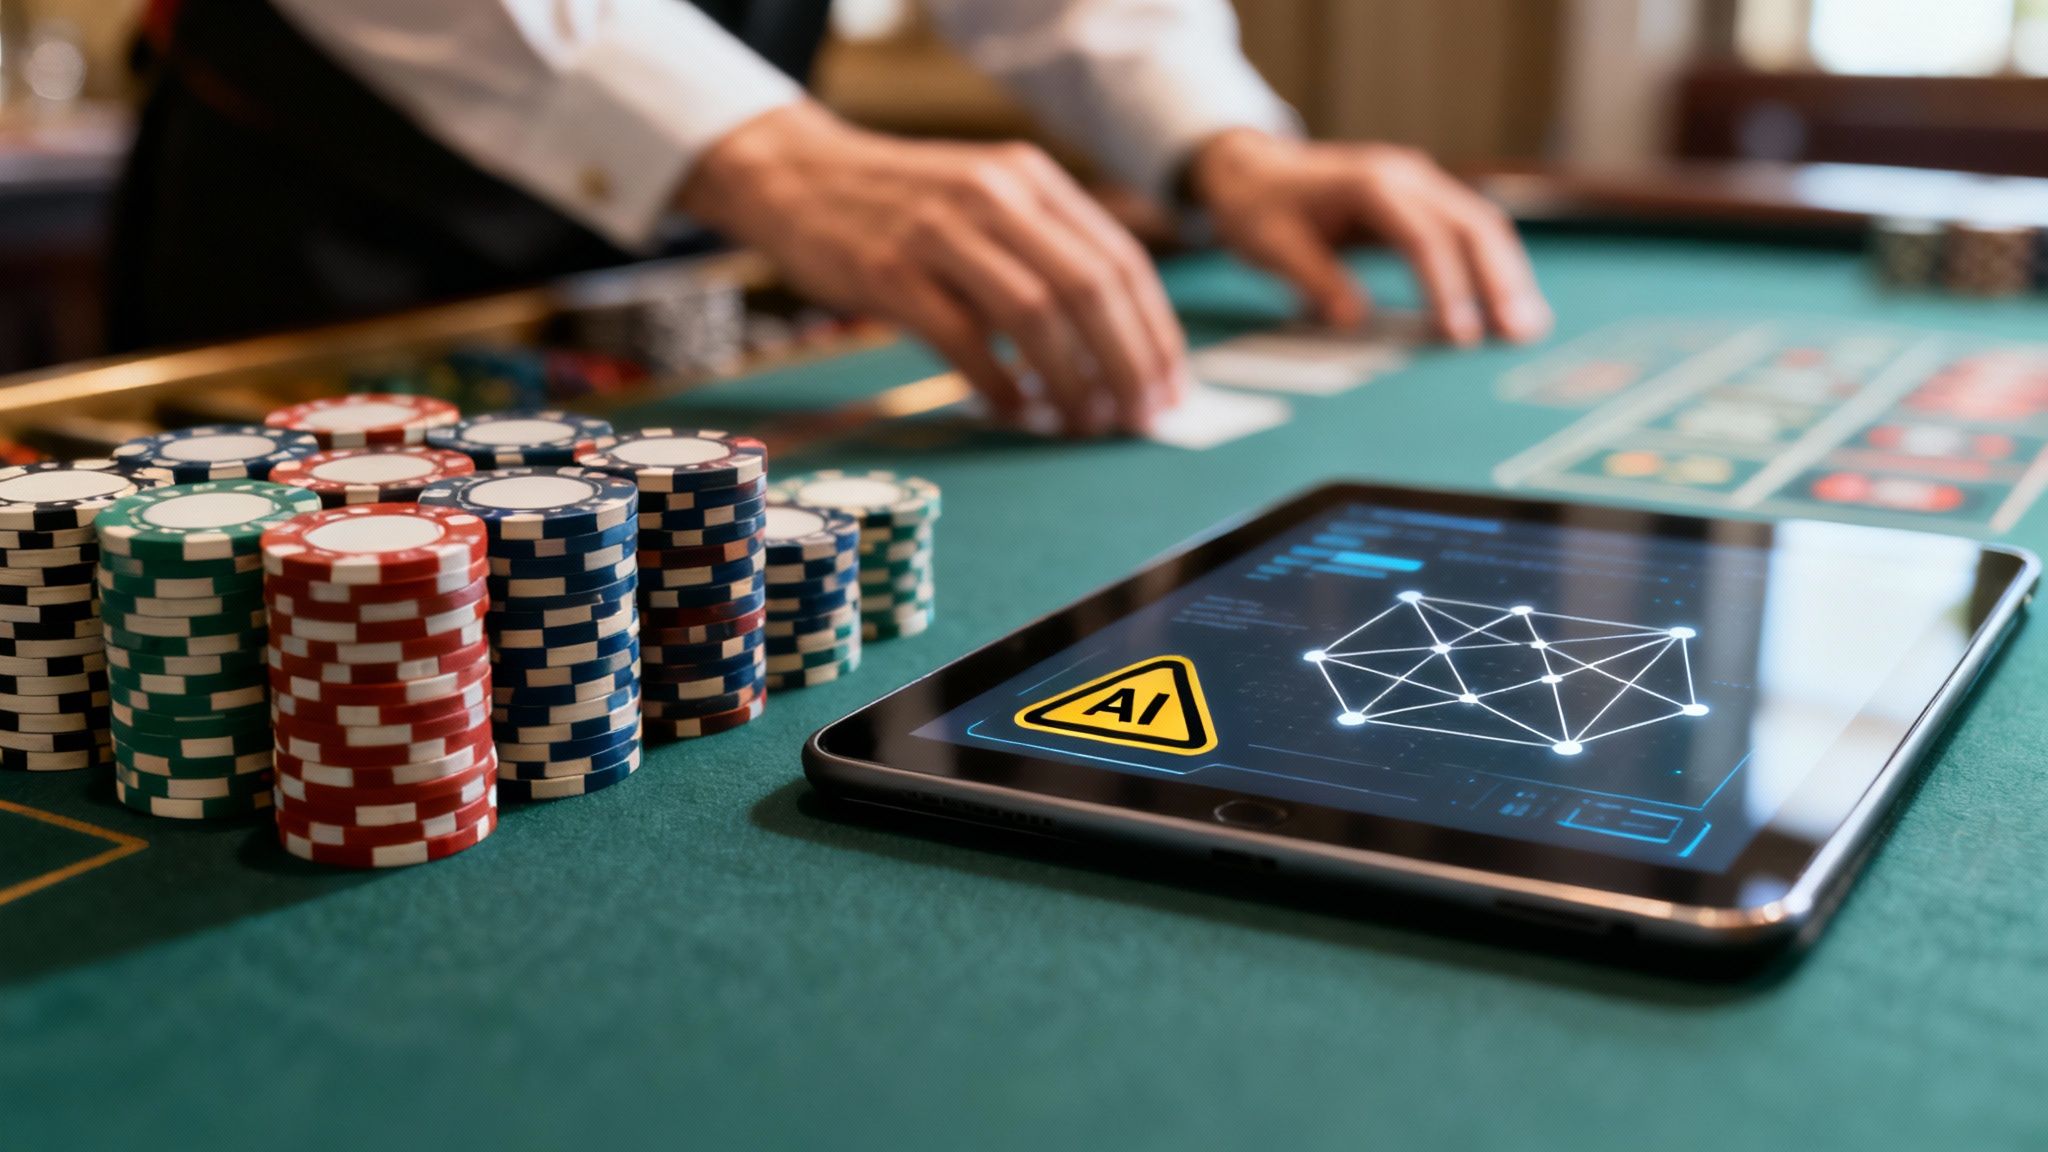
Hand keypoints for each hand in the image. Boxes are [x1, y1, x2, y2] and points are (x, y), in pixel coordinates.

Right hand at [679, 102, 1186, 435]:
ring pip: (1035, 315)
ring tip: (1083, 424)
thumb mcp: (986, 196)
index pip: (1120, 261)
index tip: (1170, 390)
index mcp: (1031, 178)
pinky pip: (964, 339)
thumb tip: (1120, 342)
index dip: (1154, 334)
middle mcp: (994, 194)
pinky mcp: (889, 271)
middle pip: (1089, 288)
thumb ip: (1047, 248)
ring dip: (1071, 381)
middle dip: (1127, 364)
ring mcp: (940, 230)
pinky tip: (1016, 413)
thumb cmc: (903, 205)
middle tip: (1138, 421)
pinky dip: (1000, 385)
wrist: (798, 176)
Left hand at [1188, 129, 1551, 345]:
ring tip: (1528, 327)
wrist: (1252, 168)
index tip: (1460, 334)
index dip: (1447, 287)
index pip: (1424, 237)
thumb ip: (1313, 279)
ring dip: (1507, 274)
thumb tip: (1354, 321)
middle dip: (1500, 281)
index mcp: (1370, 184)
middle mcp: (1406, 176)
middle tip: (1519, 334)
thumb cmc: (1260, 207)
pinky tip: (1507, 303)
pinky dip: (1491, 265)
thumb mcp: (1271, 245)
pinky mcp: (1423, 199)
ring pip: (1481, 224)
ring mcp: (1420, 183)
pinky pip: (1468, 229)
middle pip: (1471, 224)